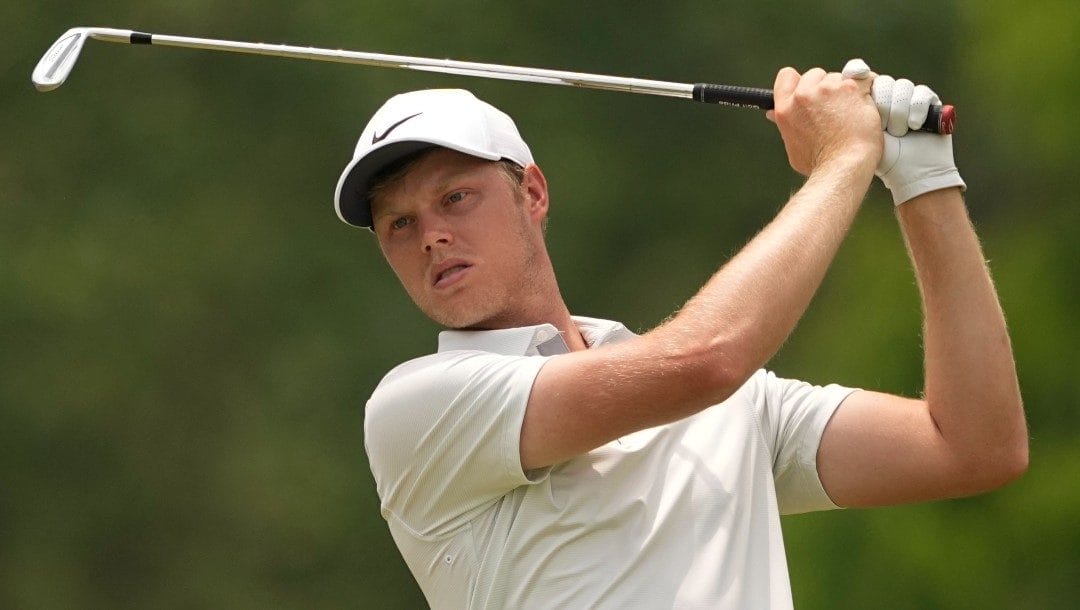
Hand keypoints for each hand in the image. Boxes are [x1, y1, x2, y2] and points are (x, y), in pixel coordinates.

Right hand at [768, 63, 880, 176]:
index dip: (799, 81)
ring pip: (838, 77)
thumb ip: (787, 125)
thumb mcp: (793, 145)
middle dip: (825, 87)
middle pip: (814, 75)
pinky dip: (865, 92)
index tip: (808, 90)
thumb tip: (773, 114)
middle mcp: (803, 96)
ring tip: (850, 114)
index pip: (786, 76)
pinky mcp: (850, 89)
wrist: (844, 166)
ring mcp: (827, 90)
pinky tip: (865, 106)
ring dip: (845, 91)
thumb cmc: (820, 163)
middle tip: (834, 108)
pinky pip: (862, 80)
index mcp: (786, 109)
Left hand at [847, 63, 965, 204]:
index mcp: (867, 101)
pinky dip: (917, 109)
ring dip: (899, 112)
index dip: (858, 73)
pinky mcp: (930, 102)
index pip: (862, 75)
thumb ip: (843, 111)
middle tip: (882, 127)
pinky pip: (922, 93)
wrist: (909, 173)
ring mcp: (909, 98)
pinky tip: (914, 126)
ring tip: (898, 133)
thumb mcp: (854, 133)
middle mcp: (888, 96)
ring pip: (902, 86)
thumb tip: (828, 86)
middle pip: (883, 82)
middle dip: (882, 104)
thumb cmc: (877, 158)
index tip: (856, 75)